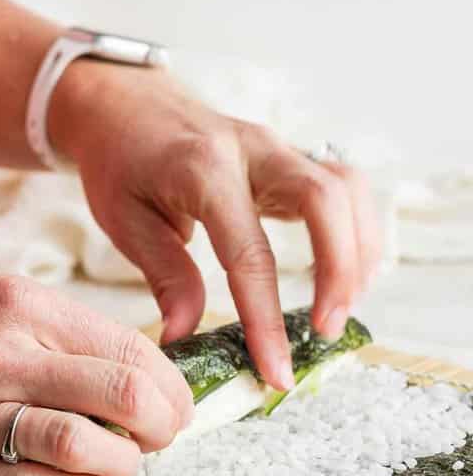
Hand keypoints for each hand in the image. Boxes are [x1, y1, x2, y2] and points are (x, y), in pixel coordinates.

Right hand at [0, 266, 193, 475]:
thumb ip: (48, 317)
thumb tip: (129, 354)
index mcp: (13, 305)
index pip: (127, 349)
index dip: (170, 386)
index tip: (176, 405)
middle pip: (120, 397)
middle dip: (162, 426)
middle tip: (161, 437)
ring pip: (83, 449)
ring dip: (123, 465)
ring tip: (123, 464)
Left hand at [52, 60, 380, 390]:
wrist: (121, 105)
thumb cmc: (118, 163)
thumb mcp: (124, 221)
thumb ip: (165, 276)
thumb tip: (185, 336)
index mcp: (203, 171)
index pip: (250, 254)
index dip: (268, 319)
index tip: (277, 371)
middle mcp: (251, 150)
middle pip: (325, 202)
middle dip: (339, 274)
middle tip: (326, 333)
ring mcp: (276, 147)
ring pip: (346, 190)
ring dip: (357, 251)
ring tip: (340, 309)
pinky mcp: (288, 155)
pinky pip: (342, 186)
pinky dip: (355, 229)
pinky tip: (344, 271)